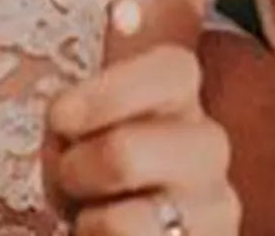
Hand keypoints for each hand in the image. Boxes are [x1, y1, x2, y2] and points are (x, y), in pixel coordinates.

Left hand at [45, 44, 239, 235]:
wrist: (133, 228)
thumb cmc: (101, 173)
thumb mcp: (90, 128)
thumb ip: (85, 101)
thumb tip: (96, 56)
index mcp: (182, 96)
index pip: (172, 70)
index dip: (108, 93)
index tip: (61, 117)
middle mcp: (208, 147)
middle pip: (126, 154)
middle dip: (75, 171)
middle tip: (70, 179)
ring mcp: (214, 208)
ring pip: (123, 221)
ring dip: (87, 220)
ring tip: (91, 216)